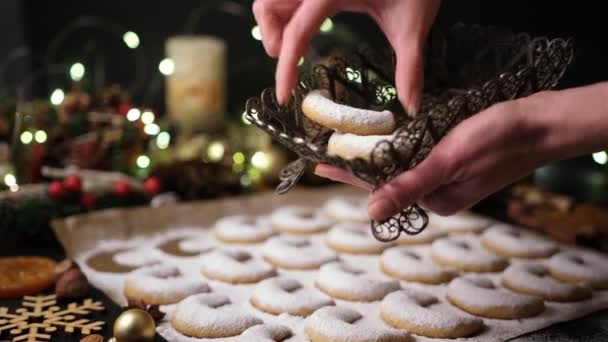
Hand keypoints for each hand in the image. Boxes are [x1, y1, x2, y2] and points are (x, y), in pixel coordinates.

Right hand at [252, 0, 440, 113]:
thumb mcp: (413, 25)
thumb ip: (409, 67)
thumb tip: (410, 105)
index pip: (296, 33)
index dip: (286, 67)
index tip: (284, 96)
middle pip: (267, 7)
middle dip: (270, 37)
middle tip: (288, 60)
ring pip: (272, 0)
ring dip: (274, 24)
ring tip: (295, 46)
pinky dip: (287, 13)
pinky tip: (307, 27)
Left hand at [316, 91, 566, 219]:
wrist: (540, 124)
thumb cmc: (497, 140)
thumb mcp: (447, 161)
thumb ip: (410, 186)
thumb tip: (371, 212)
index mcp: (436, 199)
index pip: (381, 187)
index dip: (350, 175)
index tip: (321, 167)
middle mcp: (439, 193)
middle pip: (389, 179)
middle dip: (359, 167)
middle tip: (327, 154)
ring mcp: (449, 178)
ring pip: (403, 168)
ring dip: (378, 157)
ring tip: (348, 147)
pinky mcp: (457, 162)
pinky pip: (420, 158)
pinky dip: (401, 149)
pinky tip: (387, 142)